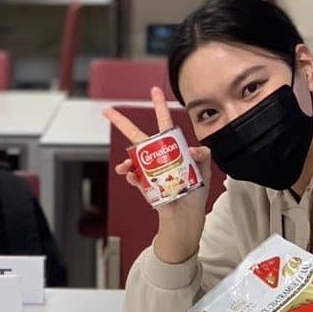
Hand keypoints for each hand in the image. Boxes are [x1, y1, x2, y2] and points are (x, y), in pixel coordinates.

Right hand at [104, 87, 210, 263]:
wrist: (185, 220)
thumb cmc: (195, 195)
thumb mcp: (204, 172)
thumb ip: (202, 156)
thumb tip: (193, 149)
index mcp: (173, 149)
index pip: (165, 124)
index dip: (159, 107)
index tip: (154, 90)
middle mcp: (158, 157)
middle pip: (137, 136)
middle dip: (122, 123)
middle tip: (108, 111)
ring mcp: (149, 170)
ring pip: (132, 158)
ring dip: (126, 160)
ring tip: (125, 167)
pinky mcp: (143, 184)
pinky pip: (132, 176)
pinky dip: (129, 175)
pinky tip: (130, 176)